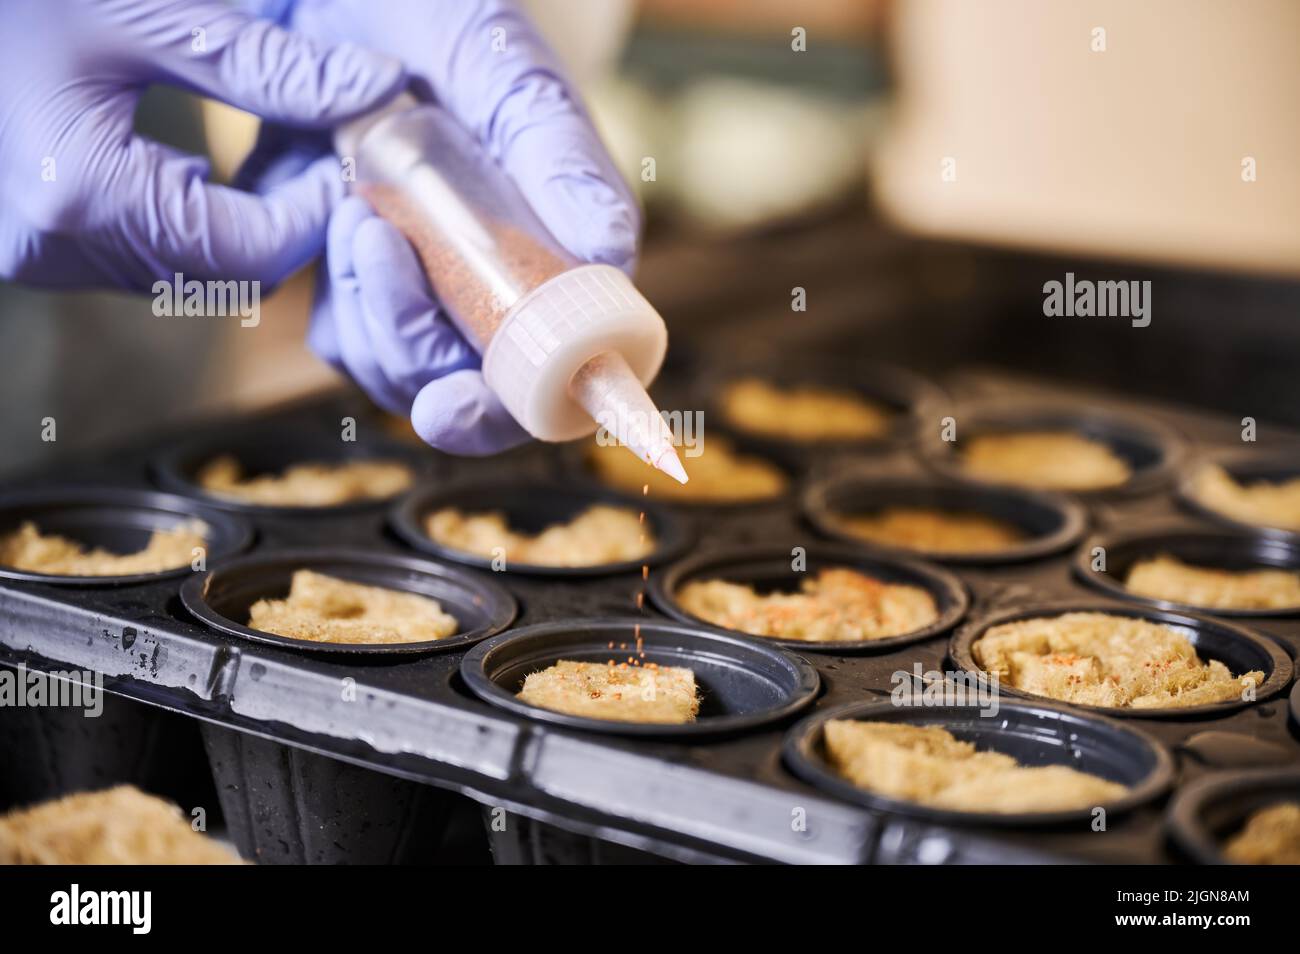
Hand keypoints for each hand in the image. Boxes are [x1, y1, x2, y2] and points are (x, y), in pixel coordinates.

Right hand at [0, 0, 403, 289]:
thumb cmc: (6, 1)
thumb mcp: (139, 12)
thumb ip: (263, 65)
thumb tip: (370, 87)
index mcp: (86, 198)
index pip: (257, 253)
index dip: (320, 211)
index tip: (352, 154)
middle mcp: (60, 248)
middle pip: (227, 272)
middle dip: (287, 217)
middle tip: (317, 147)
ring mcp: (39, 254)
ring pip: (188, 267)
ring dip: (241, 217)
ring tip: (265, 146)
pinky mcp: (33, 241)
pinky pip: (141, 249)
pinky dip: (188, 213)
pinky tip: (195, 156)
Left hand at [238, 0, 639, 454]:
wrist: (354, 5)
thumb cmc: (441, 19)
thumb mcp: (502, 68)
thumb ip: (558, 150)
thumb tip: (609, 248)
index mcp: (560, 260)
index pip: (550, 382)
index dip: (503, 414)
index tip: (451, 406)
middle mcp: (501, 294)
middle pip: (462, 394)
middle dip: (411, 346)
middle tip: (379, 243)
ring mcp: (434, 298)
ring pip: (399, 374)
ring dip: (368, 306)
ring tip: (359, 205)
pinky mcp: (370, 289)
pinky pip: (347, 338)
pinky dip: (339, 293)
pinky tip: (339, 212)